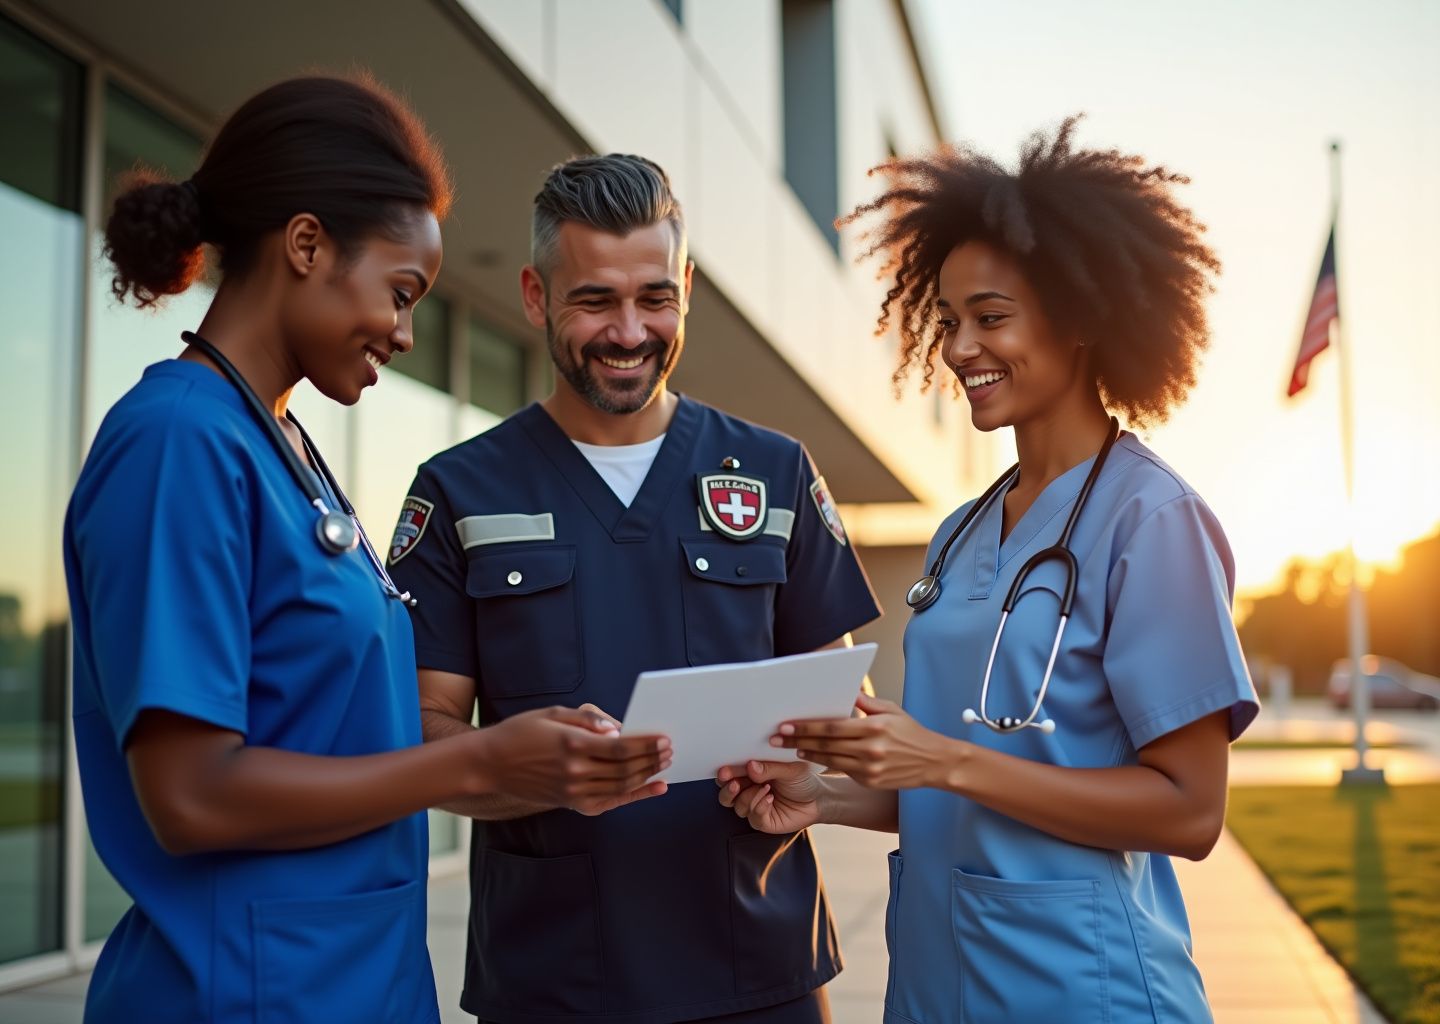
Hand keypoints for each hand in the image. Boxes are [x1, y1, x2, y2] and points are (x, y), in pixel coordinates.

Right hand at [476, 705, 670, 808]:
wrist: (490, 764)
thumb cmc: (522, 732)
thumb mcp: (553, 713)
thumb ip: (588, 718)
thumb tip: (618, 728)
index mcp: (572, 745)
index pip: (621, 748)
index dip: (646, 745)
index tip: (664, 739)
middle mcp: (575, 772)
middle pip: (626, 769)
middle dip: (652, 760)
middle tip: (670, 751)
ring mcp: (573, 791)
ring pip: (620, 787)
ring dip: (647, 776)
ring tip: (664, 765)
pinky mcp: (570, 803)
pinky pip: (609, 802)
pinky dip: (633, 796)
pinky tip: (652, 788)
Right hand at [716, 760, 823, 832]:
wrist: (818, 799)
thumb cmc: (802, 780)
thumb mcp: (789, 768)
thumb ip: (769, 767)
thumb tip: (750, 766)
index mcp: (750, 774)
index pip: (730, 775)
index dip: (725, 774)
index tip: (724, 772)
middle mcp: (748, 791)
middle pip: (726, 794)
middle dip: (728, 790)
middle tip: (735, 784)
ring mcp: (754, 807)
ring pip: (737, 807)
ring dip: (749, 797)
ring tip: (766, 788)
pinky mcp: (763, 822)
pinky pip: (753, 817)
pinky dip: (760, 807)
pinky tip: (771, 798)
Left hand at [771, 693, 957, 790]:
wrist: (934, 762)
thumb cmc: (912, 733)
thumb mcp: (891, 710)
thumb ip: (866, 702)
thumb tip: (846, 690)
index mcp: (874, 727)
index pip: (831, 727)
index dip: (806, 727)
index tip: (787, 726)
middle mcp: (870, 749)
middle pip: (825, 745)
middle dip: (798, 741)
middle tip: (778, 738)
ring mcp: (870, 768)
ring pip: (829, 760)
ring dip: (807, 754)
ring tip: (791, 749)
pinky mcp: (870, 781)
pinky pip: (842, 770)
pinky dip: (824, 763)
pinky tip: (812, 757)